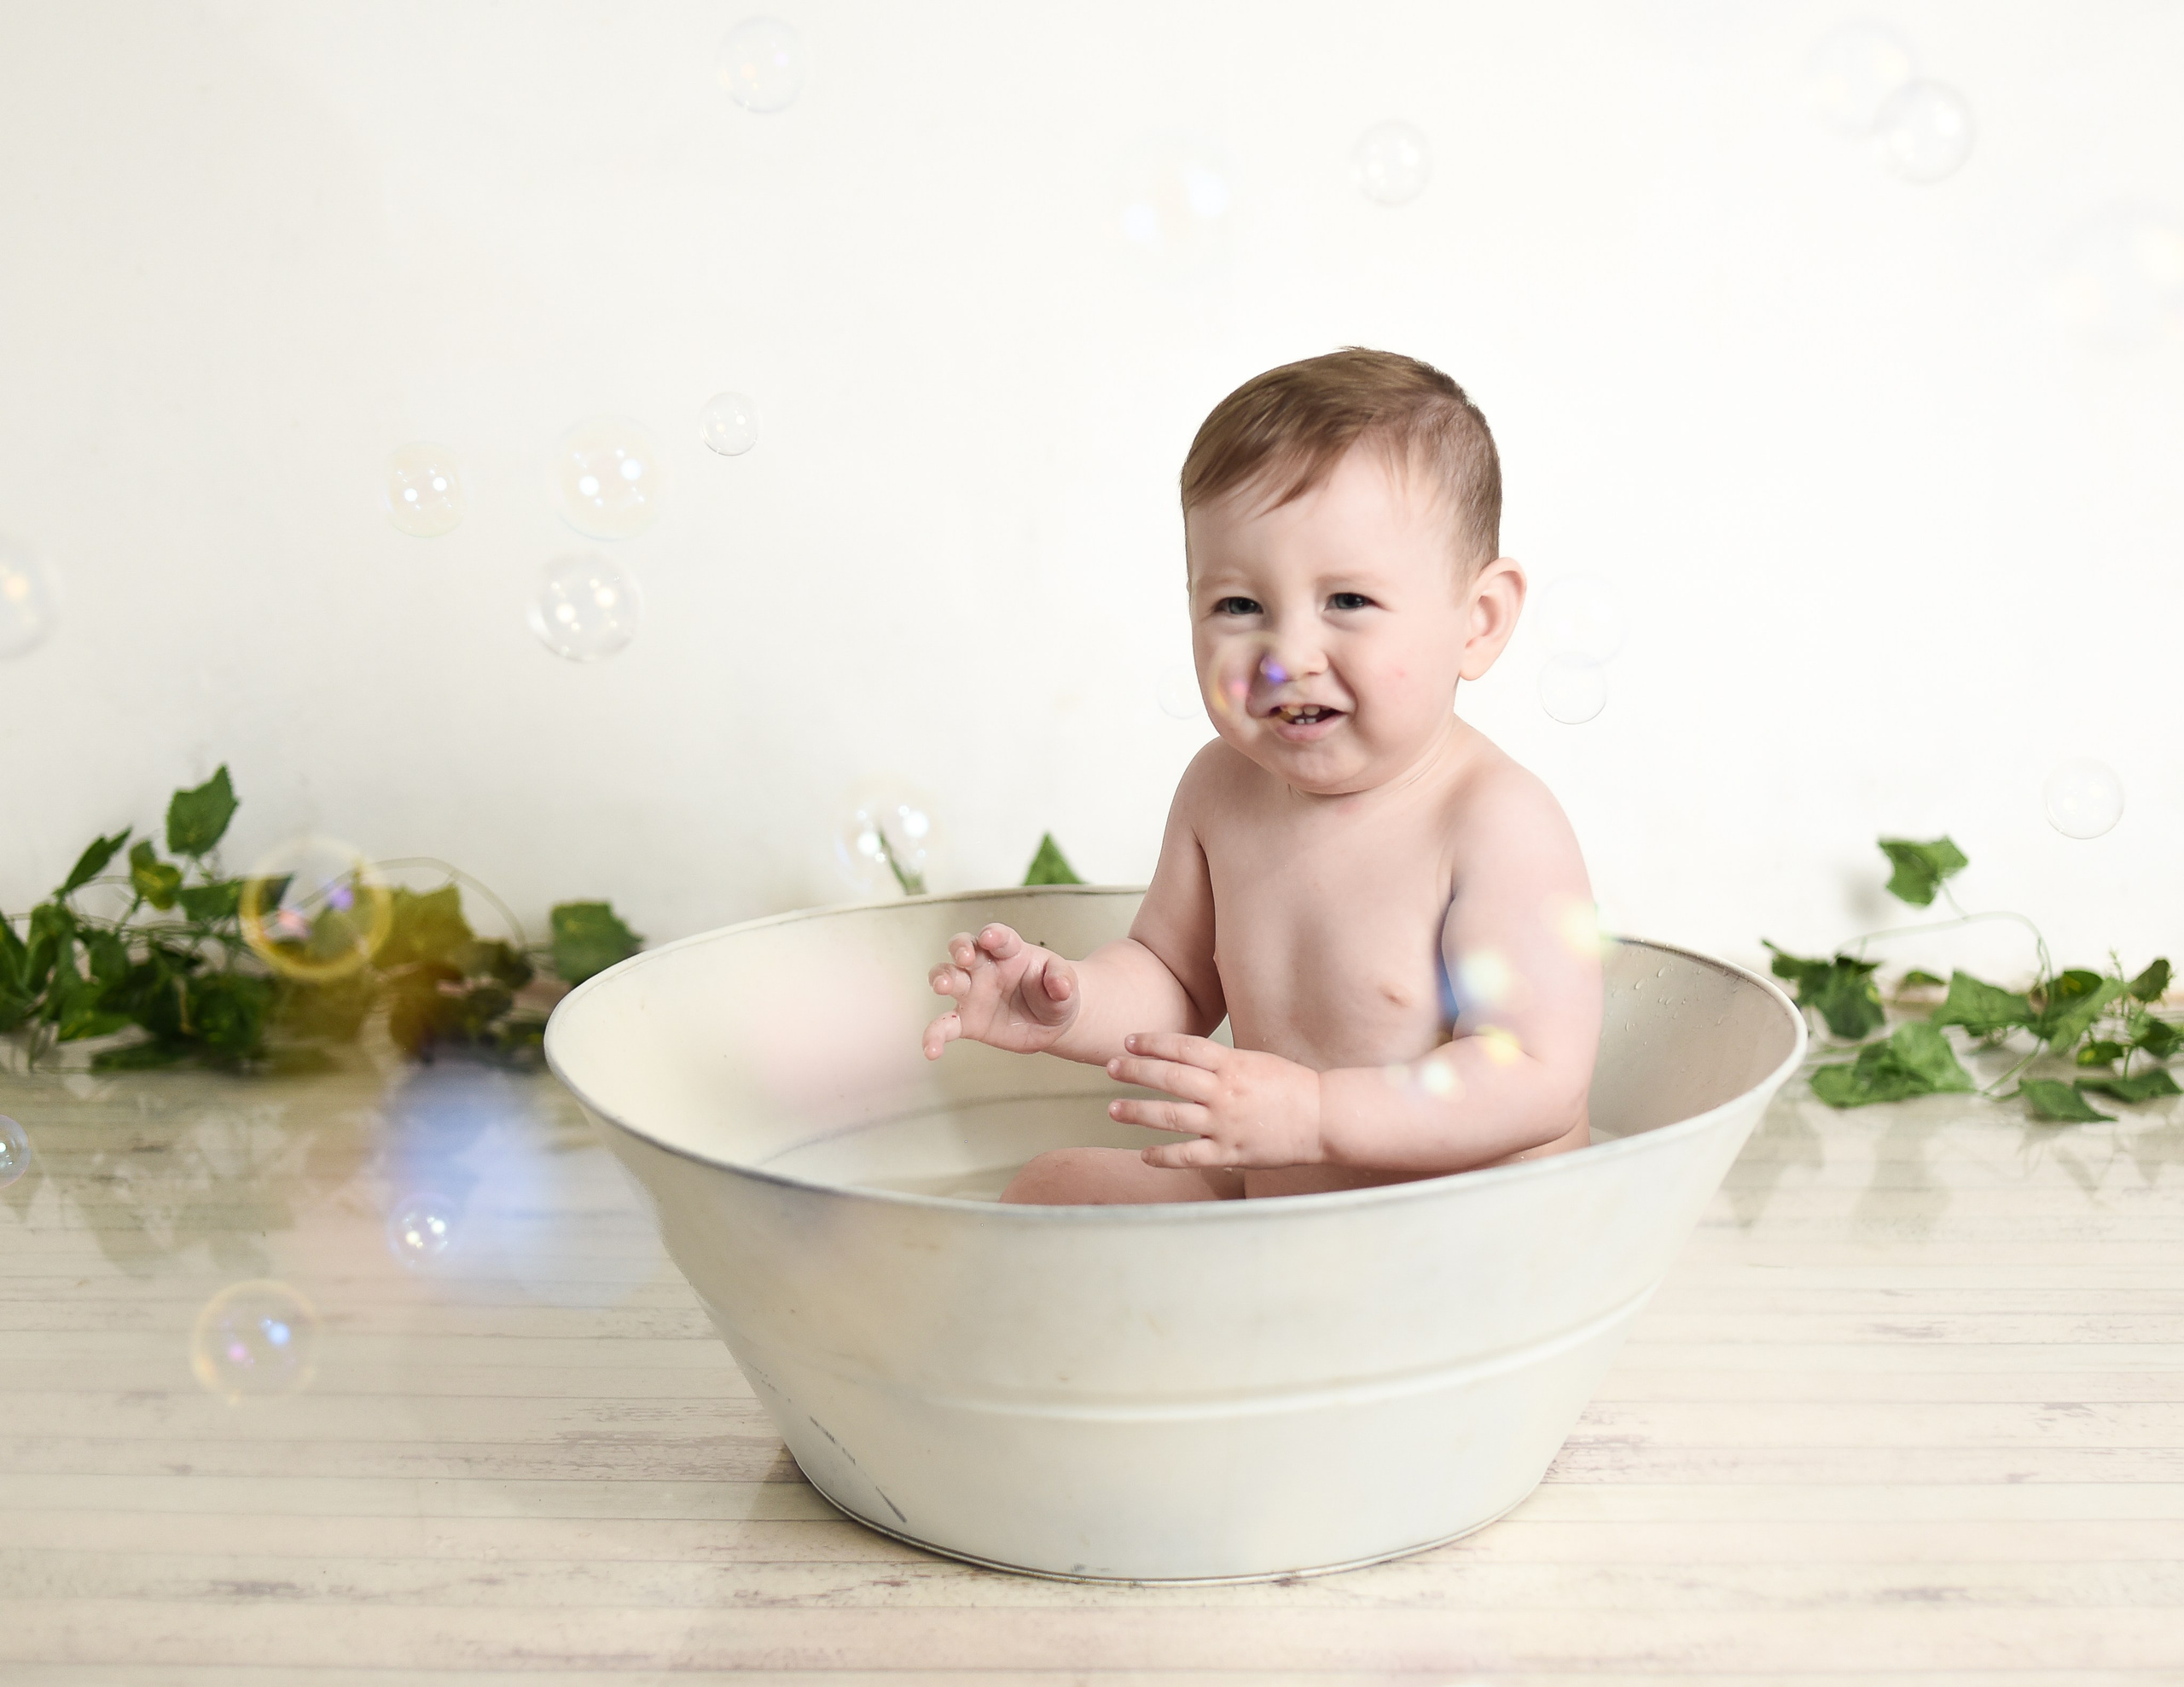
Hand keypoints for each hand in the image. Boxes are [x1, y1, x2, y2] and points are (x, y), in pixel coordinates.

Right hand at [923, 923, 1080, 1059]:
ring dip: (941, 978)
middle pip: (963, 946)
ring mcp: (973, 992)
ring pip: (947, 976)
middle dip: (960, 947)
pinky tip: (932, 1050)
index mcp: (1011, 952)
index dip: (994, 934)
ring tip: (942, 987)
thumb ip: (1062, 981)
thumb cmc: (1055, 993)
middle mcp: (986, 968)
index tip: (990, 937)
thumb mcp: (1066, 985)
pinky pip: (945, 1025)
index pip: (999, 937)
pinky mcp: (968, 1020)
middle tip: (964, 957)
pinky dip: (934, 1035)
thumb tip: (1060, 987)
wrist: (1051, 1021)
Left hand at [1104, 1032, 1324, 1169]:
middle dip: (1135, 1070)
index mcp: (1232, 1064)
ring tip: (1113, 1109)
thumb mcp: (1256, 1061)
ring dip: (1137, 1111)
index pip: (1182, 1047)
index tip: (1129, 1040)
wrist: (1324, 1118)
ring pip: (1170, 1116)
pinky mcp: (1230, 1152)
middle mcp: (1223, 1092)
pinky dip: (1163, 1156)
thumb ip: (1222, 1062)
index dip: (1152, 1042)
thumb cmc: (1292, 1087)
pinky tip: (1144, 1153)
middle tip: (1110, 1066)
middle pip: (1169, 1077)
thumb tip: (1186, 1057)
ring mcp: (1224, 1124)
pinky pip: (1188, 1155)